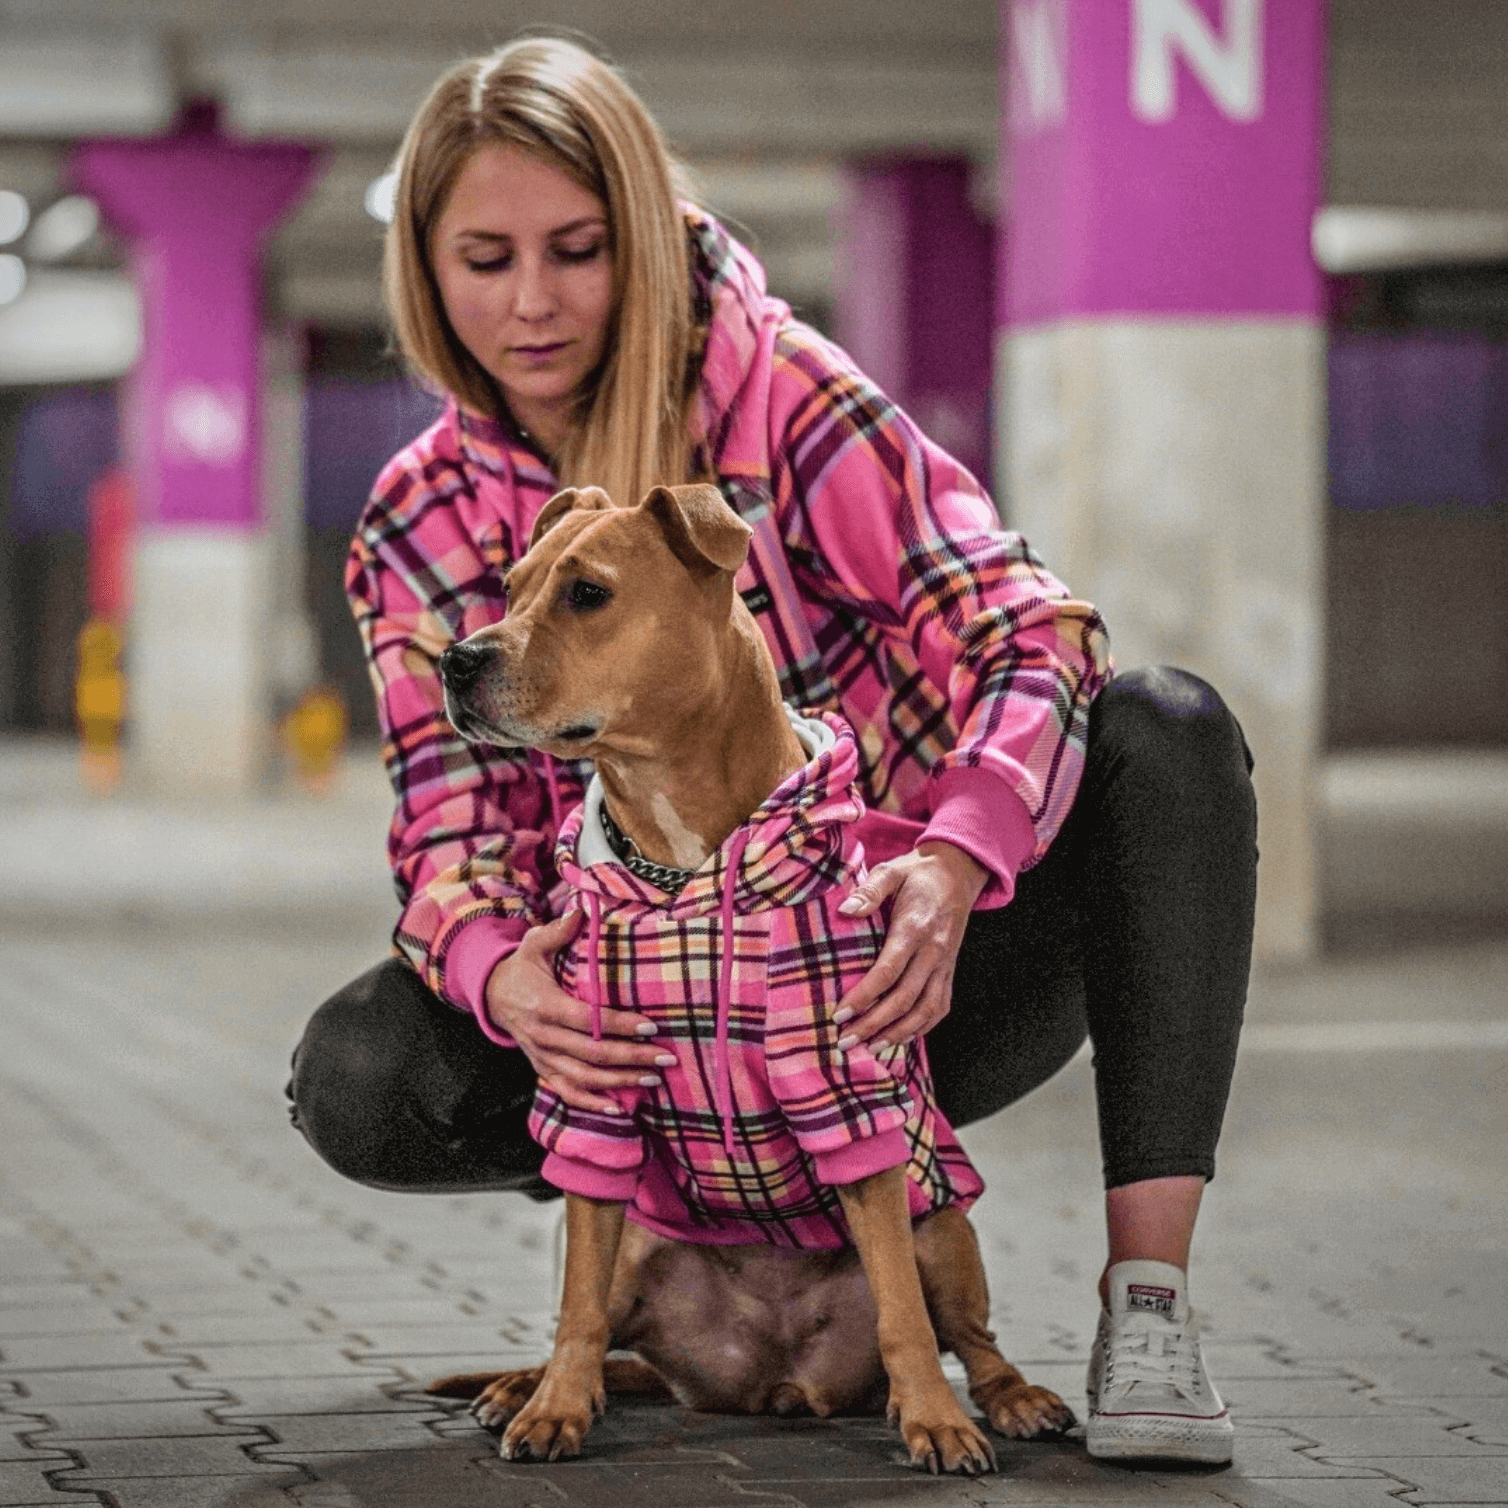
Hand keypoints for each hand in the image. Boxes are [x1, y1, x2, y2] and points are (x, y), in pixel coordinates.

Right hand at [485, 912, 674, 1113]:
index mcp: (545, 1006)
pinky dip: (591, 1103)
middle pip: (591, 1054)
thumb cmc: (522, 967)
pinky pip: (566, 1092)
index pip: (587, 1020)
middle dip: (631, 1058)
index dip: (619, 1025)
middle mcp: (543, 1037)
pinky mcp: (542, 1069)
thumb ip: (557, 931)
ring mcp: (542, 1057)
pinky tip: (618, 1106)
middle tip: (665, 1057)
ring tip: (652, 1079)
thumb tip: (579, 913)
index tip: (651, 1026)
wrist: (492, 995)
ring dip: (619, 1082)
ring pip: (583, 1078)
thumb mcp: (534, 945)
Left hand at [834, 842, 989, 1049]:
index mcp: (915, 928)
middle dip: (874, 1024)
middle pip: (904, 999)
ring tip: (870, 1048)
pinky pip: (940, 1007)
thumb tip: (845, 910)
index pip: (888, 971)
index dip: (864, 996)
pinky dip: (922, 1028)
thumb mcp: (891, 871)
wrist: (959, 872)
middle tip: (845, 1041)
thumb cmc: (918, 873)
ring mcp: (945, 964)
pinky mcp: (950, 971)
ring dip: (898, 1033)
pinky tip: (901, 1037)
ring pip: (926, 1010)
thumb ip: (869, 891)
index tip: (840, 1014)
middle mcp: (934, 951)